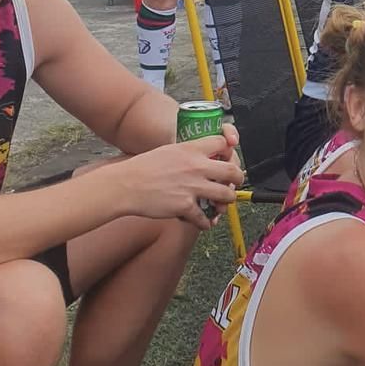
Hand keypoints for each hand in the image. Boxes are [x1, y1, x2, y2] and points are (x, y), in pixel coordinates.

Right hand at [116, 138, 242, 230]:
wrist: (126, 185)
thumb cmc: (143, 168)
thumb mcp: (170, 150)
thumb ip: (188, 153)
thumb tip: (201, 158)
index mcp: (192, 149)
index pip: (223, 143)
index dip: (230, 150)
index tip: (229, 157)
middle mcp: (196, 166)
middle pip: (233, 171)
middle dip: (238, 179)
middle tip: (235, 183)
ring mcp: (192, 187)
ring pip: (226, 195)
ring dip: (226, 201)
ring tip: (222, 203)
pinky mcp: (185, 206)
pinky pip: (205, 217)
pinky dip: (206, 222)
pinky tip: (204, 222)